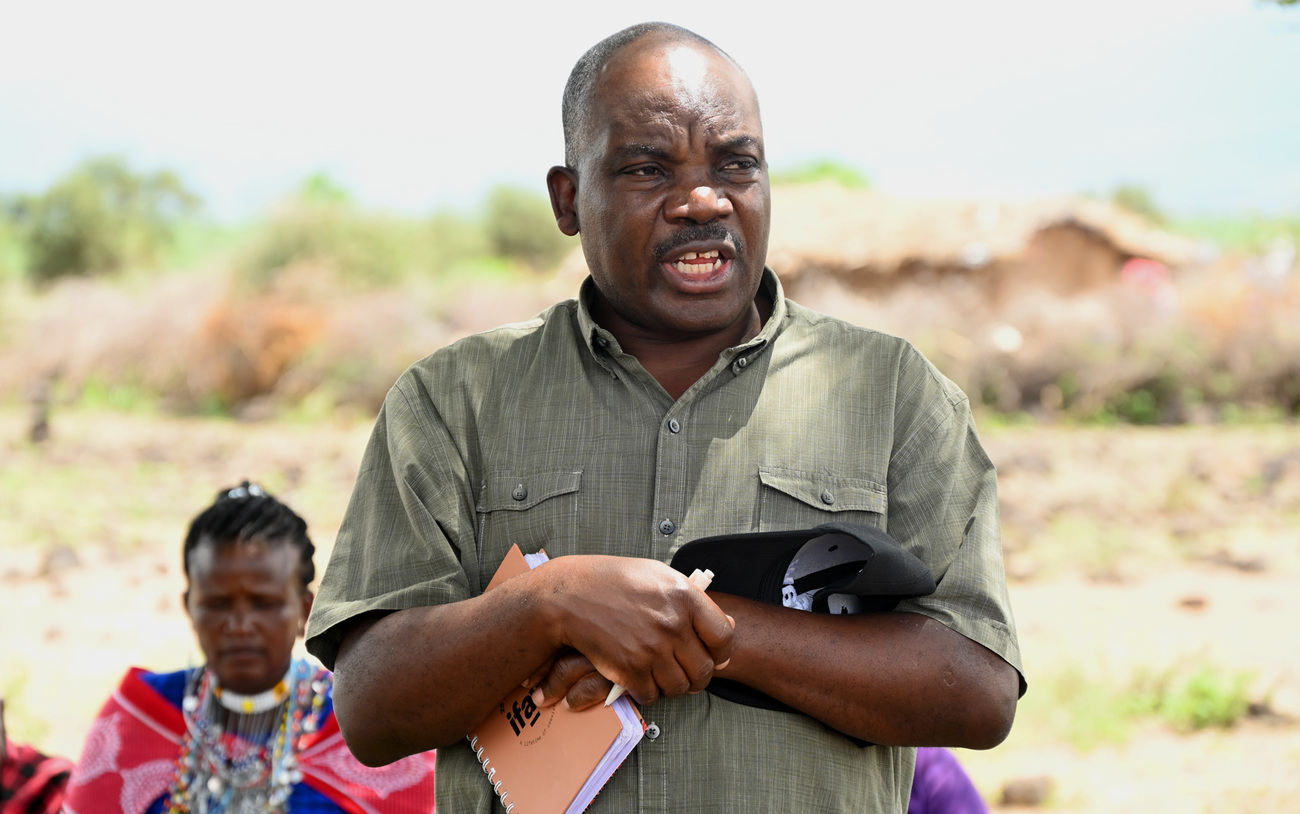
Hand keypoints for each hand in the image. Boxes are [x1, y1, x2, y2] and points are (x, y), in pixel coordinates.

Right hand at [537, 556, 734, 705]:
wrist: (570, 595)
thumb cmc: (613, 582)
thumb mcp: (659, 577)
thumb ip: (694, 601)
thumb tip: (728, 625)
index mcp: (684, 596)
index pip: (724, 637)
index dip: (722, 652)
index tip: (714, 655)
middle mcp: (672, 623)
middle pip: (704, 669)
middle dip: (697, 677)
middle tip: (685, 672)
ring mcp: (652, 648)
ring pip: (680, 687)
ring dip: (672, 686)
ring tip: (660, 673)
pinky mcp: (631, 669)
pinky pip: (652, 695)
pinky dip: (647, 691)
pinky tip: (639, 676)